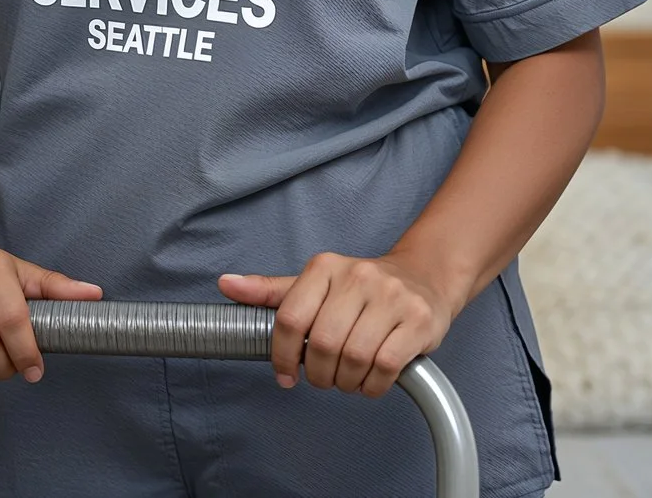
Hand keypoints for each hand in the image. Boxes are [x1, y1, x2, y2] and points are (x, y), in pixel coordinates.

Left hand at [218, 252, 461, 397]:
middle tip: (323, 377)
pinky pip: (385, 367)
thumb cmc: (363, 288)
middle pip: (322, 344)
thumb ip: (271, 291)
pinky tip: (370, 381)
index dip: (281, 356)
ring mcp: (392, 297)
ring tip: (347, 378)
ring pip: (353, 358)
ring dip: (345, 382)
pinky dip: (371, 386)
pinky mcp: (419, 320)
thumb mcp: (316, 284)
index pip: (290, 318)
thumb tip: (226, 285)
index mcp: (326, 266)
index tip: (285, 374)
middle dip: (318, 373)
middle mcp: (360, 276)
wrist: (425, 277)